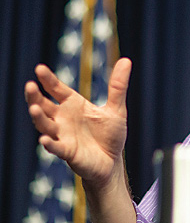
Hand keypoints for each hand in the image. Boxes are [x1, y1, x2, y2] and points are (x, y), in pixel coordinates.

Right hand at [25, 57, 131, 190]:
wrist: (112, 161)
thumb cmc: (110, 135)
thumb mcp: (116, 109)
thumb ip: (118, 86)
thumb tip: (126, 60)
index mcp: (73, 105)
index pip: (57, 89)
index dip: (48, 80)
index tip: (40, 68)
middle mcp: (63, 119)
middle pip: (44, 106)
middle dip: (35, 97)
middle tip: (30, 85)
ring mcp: (63, 135)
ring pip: (45, 125)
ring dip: (39, 117)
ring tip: (33, 108)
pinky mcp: (67, 152)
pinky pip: (56, 147)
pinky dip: (50, 143)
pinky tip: (45, 139)